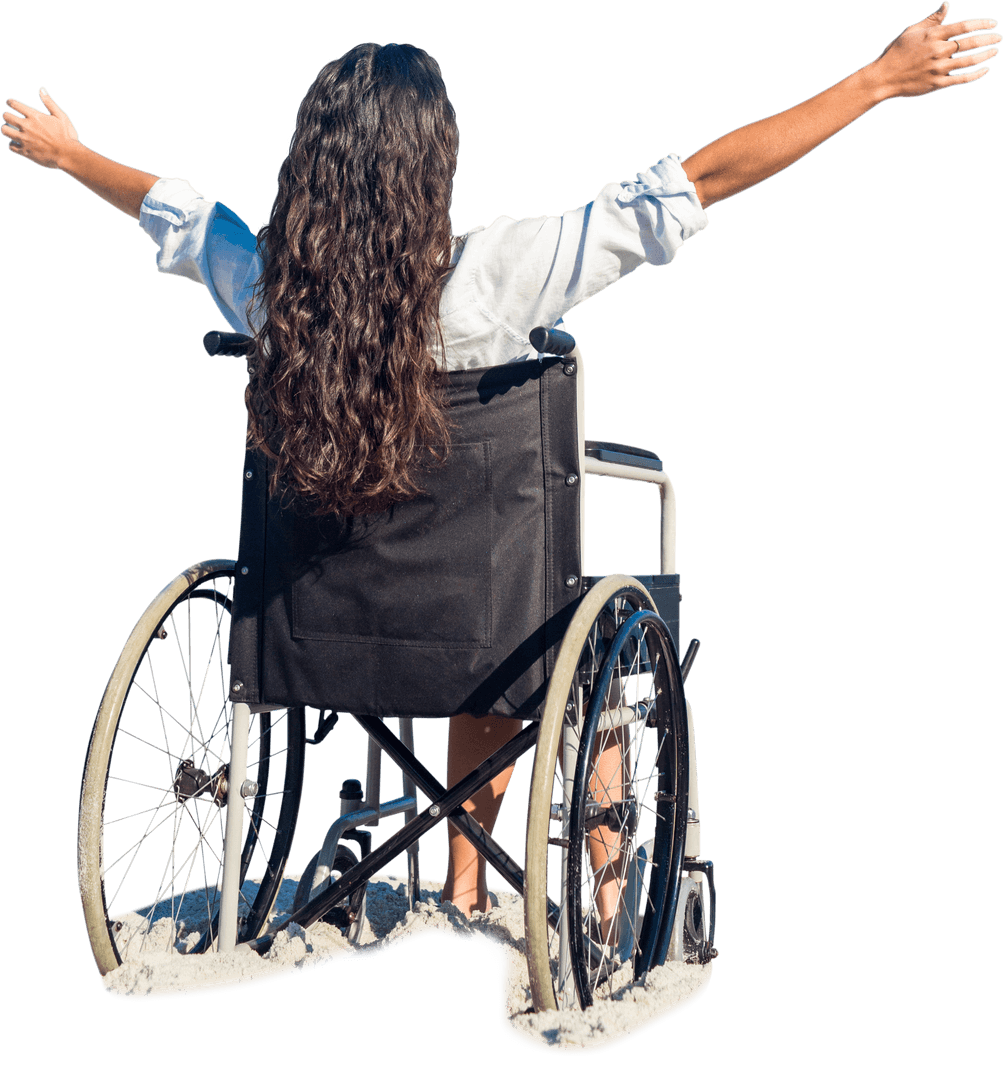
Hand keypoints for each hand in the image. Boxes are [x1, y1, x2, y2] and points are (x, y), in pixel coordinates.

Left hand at [3, 87, 80, 168]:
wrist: (68, 155)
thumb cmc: (67, 136)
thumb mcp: (62, 117)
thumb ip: (50, 103)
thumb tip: (41, 89)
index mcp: (34, 116)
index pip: (14, 104)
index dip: (10, 102)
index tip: (10, 104)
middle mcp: (26, 126)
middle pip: (6, 116)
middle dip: (7, 116)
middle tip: (12, 119)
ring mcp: (24, 139)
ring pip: (5, 131)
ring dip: (8, 130)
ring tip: (13, 132)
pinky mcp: (25, 152)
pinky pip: (11, 146)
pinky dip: (12, 144)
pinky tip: (18, 144)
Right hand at [870, 2, 999, 98]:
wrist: (882, 78)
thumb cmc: (896, 52)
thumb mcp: (913, 31)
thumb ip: (933, 19)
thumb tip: (947, 4)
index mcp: (933, 35)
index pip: (965, 26)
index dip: (982, 24)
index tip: (993, 23)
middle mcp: (938, 51)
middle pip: (970, 43)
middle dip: (989, 39)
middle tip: (999, 37)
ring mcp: (938, 68)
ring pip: (969, 61)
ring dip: (986, 55)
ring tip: (994, 51)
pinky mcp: (936, 83)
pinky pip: (961, 79)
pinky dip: (976, 74)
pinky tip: (985, 70)